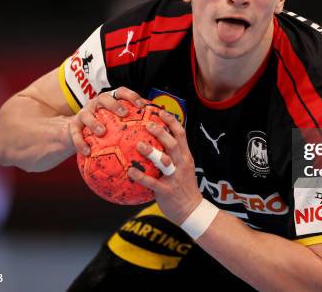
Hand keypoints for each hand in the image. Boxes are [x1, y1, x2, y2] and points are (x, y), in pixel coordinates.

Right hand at [68, 86, 146, 155]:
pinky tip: (87, 152)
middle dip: (114, 104)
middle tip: (123, 113)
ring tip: (102, 132)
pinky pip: (75, 134)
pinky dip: (80, 143)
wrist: (75, 132)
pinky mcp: (72, 126)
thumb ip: (131, 125)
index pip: (121, 92)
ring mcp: (83, 114)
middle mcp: (95, 104)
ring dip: (94, 123)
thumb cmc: (103, 127)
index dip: (132, 96)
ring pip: (87, 115)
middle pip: (104, 98)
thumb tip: (155, 131)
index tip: (142, 105)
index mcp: (109, 101)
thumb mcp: (116, 124)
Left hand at [127, 109, 201, 224]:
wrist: (191, 209)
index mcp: (185, 156)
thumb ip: (172, 155)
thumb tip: (156, 141)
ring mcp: (175, 177)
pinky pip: (152, 182)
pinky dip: (141, 176)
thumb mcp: (183, 167)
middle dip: (161, 132)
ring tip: (139, 144)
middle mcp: (182, 164)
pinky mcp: (167, 191)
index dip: (171, 121)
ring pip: (165, 161)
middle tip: (147, 124)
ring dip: (152, 152)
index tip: (160, 111)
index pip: (181, 134)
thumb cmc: (183, 186)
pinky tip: (130, 171)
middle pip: (174, 143)